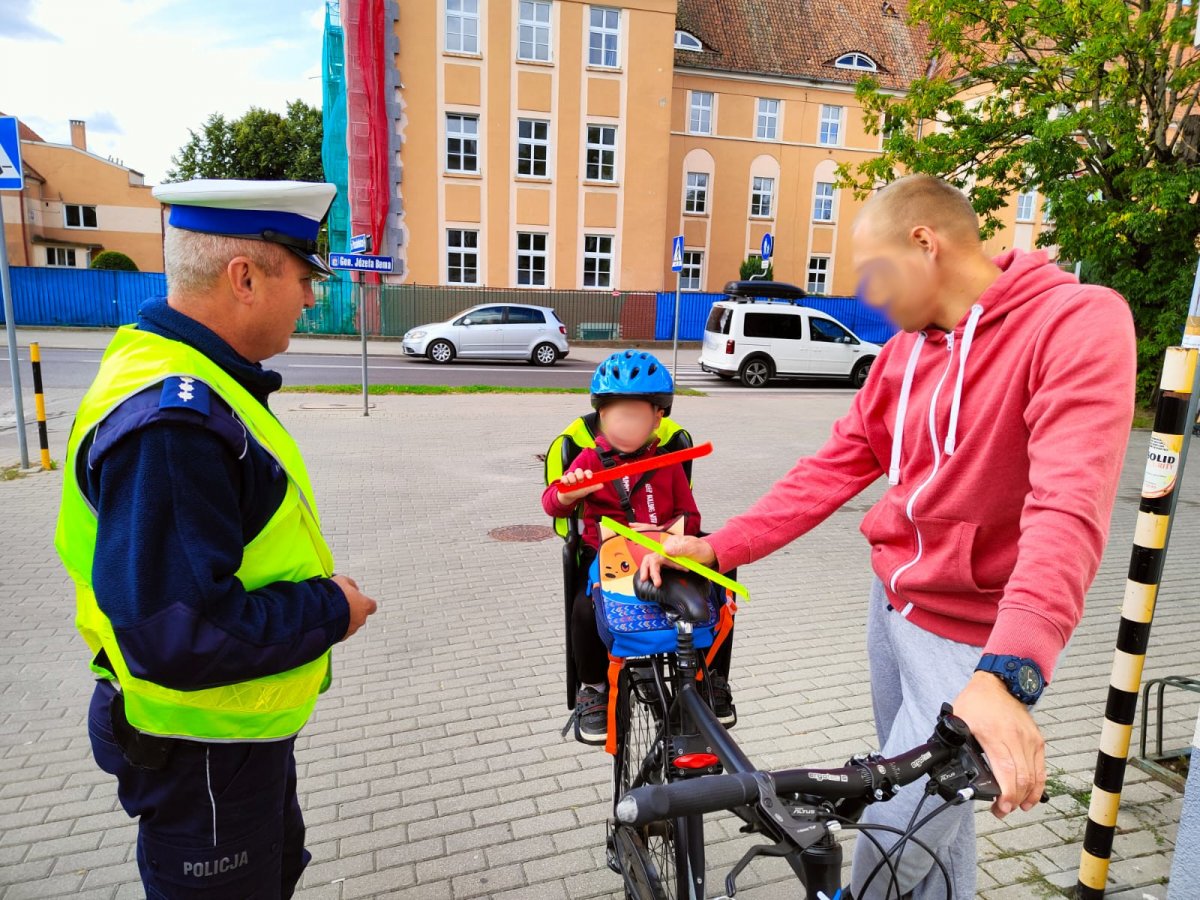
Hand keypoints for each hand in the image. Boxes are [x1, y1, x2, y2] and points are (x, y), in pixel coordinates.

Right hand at [332, 574, 377, 640]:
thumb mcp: (342, 581)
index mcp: (364, 605)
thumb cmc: (332, 596)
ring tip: (330, 613)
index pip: (372, 606)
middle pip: (360, 616)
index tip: (358, 600)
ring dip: (342, 620)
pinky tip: (326, 620)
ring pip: (349, 625)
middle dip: (352, 612)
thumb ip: (350, 584)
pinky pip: (339, 632)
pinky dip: (334, 627)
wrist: (319, 612)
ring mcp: (350, 630)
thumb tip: (353, 587)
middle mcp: (360, 619)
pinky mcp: (339, 637)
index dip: (364, 603)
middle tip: (340, 605)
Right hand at [557, 467, 603, 505]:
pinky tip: (567, 485)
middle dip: (579, 475)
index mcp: (584, 476)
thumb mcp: (587, 490)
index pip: (587, 472)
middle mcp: (577, 475)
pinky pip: (563, 478)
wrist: (569, 496)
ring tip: (573, 484)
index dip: (588, 473)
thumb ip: (594, 487)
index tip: (590, 477)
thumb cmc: (579, 491)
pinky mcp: (564, 480)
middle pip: (578, 470)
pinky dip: (565, 481)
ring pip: (570, 474)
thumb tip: (602, 485)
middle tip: (580, 480)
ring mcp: (570, 477)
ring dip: (572, 479)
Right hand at [638, 536, 715, 586]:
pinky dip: (660, 574)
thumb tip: (665, 550)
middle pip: (652, 558)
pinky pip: (661, 568)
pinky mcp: (671, 563)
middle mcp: (667, 549)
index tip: (656, 578)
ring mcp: (668, 556)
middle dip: (648, 569)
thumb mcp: (693, 548)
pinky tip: (660, 580)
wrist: (709, 554)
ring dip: (654, 573)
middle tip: (645, 580)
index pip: (658, 554)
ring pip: (654, 564)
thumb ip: (680, 549)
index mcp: (671, 543)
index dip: (656, 566)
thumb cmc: (702, 549)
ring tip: (656, 583)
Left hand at [951, 671, 1045, 817]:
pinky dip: (1037, 785)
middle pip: (1022, 778)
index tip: (1001, 807)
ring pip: (1034, 776)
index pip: (1006, 770)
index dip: (1006, 793)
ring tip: (1015, 808)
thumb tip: (948, 761)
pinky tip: (1030, 797)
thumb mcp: (959, 720)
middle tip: (1002, 811)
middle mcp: (1016, 738)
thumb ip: (956, 741)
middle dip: (1014, 800)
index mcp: (994, 735)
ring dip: (1027, 797)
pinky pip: (1041, 768)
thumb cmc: (977, 701)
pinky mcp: (1037, 741)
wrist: (997, 683)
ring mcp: (1029, 740)